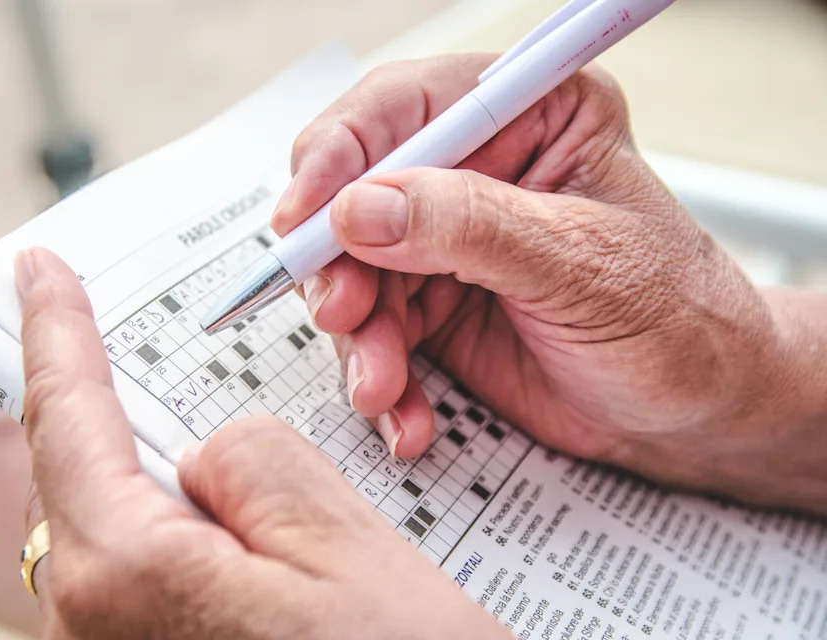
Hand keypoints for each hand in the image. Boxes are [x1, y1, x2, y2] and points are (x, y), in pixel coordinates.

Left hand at [16, 248, 507, 638]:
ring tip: (203, 445)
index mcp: (127, 575)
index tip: (40, 272)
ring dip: (151, 468)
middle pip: (79, 469)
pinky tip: (232, 526)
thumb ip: (251, 458)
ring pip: (118, 521)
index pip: (69, 415)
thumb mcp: (338, 541)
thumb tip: (205, 455)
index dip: (55, 329)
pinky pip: (147, 567)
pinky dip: (177, 523)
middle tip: (97, 326)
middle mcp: (97, 627)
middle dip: (94, 394)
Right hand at [271, 54, 826, 511]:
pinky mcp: (434, 305)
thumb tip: (361, 209)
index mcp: (530, 117)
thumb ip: (470, 228)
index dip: (340, 154)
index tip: (305, 215)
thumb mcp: (579, 265)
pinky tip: (407, 414)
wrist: (694, 410)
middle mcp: (477, 171)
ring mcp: (448, 242)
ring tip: (382, 386)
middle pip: (357, 194)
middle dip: (340, 264)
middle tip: (343, 312)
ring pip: (354, 273)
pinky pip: (375, 335)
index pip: (404, 109)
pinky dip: (381, 381)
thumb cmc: (677, 321)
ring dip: (359, 337)